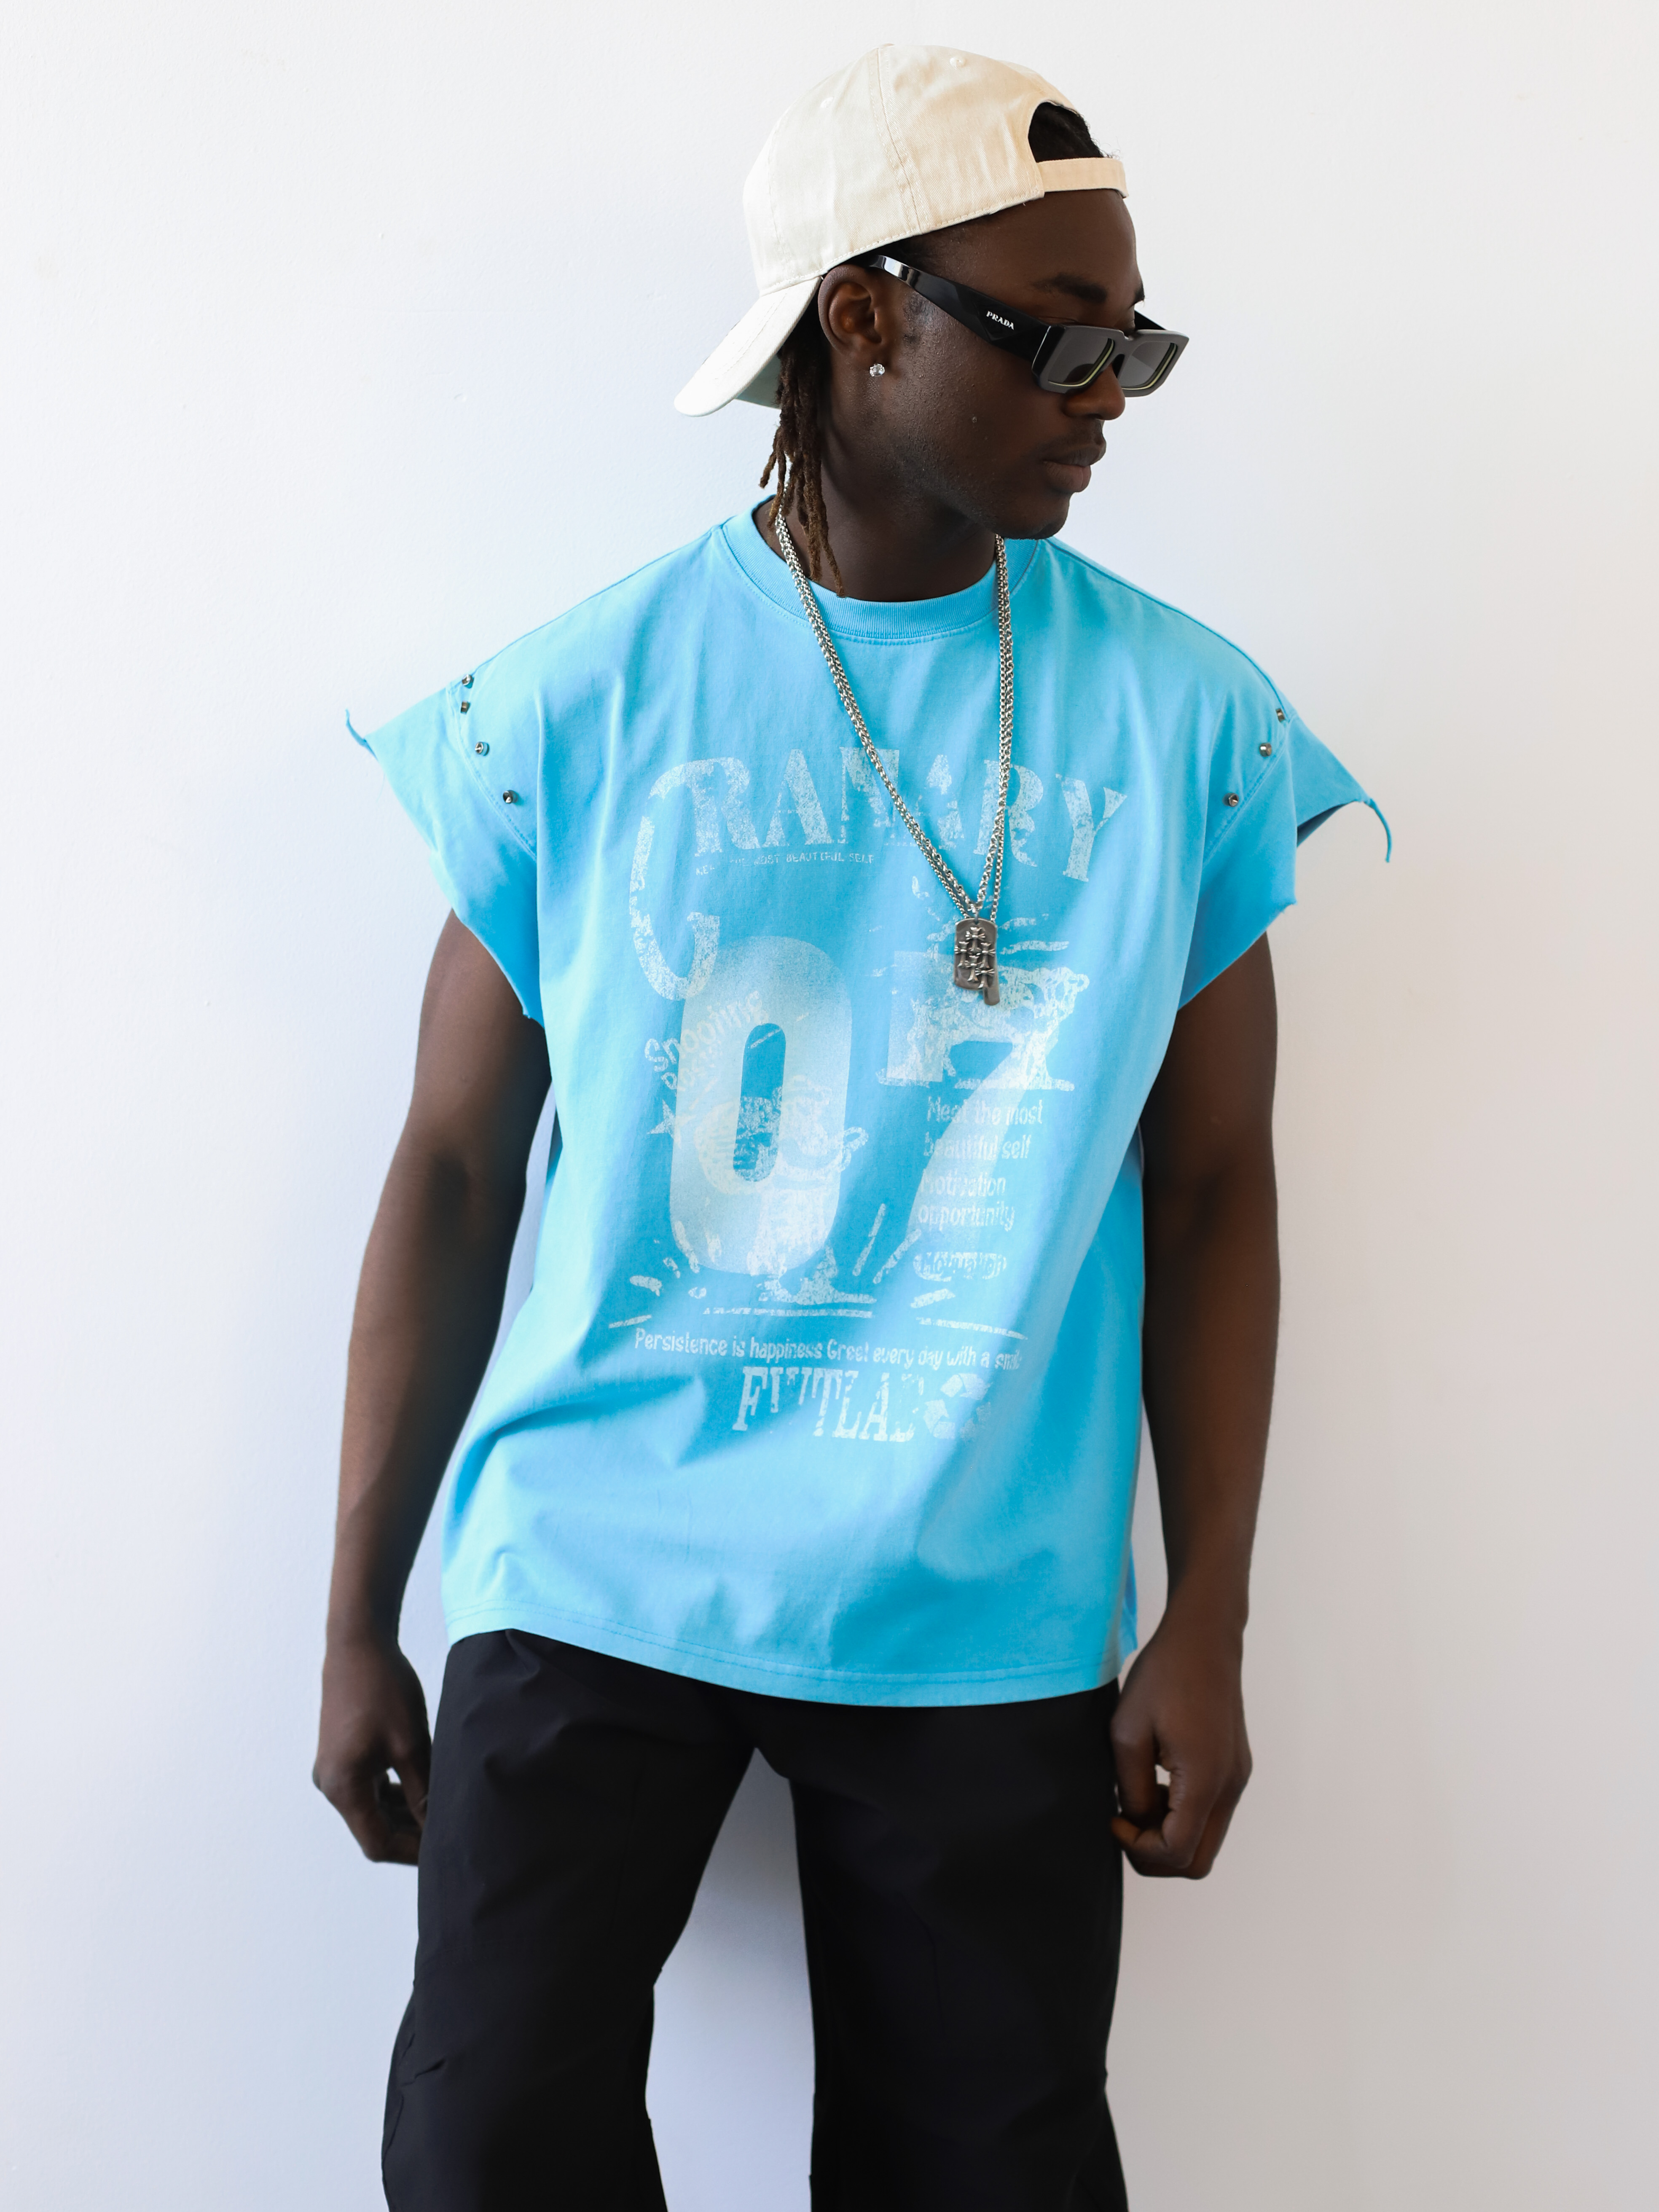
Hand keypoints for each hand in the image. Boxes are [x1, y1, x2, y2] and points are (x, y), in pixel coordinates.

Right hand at [313, 1628, 431, 1863]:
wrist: (359, 1644)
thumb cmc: (384, 1690)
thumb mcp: (411, 1745)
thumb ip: (423, 1791)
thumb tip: (439, 1829)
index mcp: (343, 1787)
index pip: (377, 1844)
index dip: (412, 1852)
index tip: (445, 1850)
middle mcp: (331, 1784)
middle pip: (373, 1828)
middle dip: (411, 1834)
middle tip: (451, 1832)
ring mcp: (334, 1770)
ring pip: (372, 1809)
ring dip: (404, 1814)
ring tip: (442, 1811)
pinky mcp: (342, 1755)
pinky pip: (368, 1787)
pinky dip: (394, 1793)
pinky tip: (423, 1788)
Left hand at [1109, 1596, 1251, 1878]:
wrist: (1204, 1638)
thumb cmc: (1163, 1676)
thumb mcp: (1128, 1733)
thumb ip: (1132, 1789)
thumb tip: (1136, 1824)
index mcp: (1205, 1780)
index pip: (1177, 1853)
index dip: (1139, 1850)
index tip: (1115, 1819)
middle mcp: (1230, 1787)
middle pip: (1198, 1862)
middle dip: (1157, 1855)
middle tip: (1127, 1822)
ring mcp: (1238, 1779)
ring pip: (1207, 1841)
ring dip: (1171, 1835)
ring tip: (1143, 1794)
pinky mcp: (1236, 1768)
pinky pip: (1212, 1814)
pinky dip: (1184, 1815)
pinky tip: (1162, 1782)